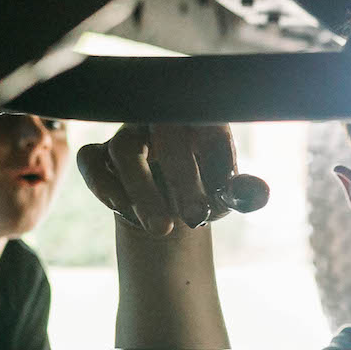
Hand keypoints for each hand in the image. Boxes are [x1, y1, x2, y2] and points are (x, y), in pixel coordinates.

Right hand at [75, 123, 269, 238]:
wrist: (166, 207)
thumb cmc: (202, 191)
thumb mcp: (225, 195)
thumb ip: (244, 194)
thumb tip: (259, 194)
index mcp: (198, 120)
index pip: (206, 122)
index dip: (215, 156)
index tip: (221, 197)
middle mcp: (160, 120)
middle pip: (165, 134)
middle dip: (182, 180)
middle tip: (196, 220)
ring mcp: (127, 135)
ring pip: (125, 149)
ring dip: (143, 192)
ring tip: (161, 229)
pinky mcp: (99, 154)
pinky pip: (91, 160)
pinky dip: (104, 186)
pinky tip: (122, 210)